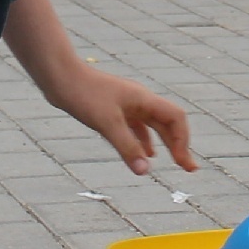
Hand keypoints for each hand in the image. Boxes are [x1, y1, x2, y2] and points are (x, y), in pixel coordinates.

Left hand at [43, 64, 197, 174]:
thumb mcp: (107, 124)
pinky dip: (145, 141)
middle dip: (180, 145)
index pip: (176, 118)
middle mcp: (140, 101)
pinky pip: (138, 127)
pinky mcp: (114, 109)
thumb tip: (145, 171)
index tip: (182, 163)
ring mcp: (127, 104)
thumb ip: (127, 147)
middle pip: (169, 123)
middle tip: (189, 168)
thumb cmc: (83, 95)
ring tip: (173, 161)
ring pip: (154, 125)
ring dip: (166, 143)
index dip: (183, 141)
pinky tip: (145, 154)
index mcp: (144, 100)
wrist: (60, 77)